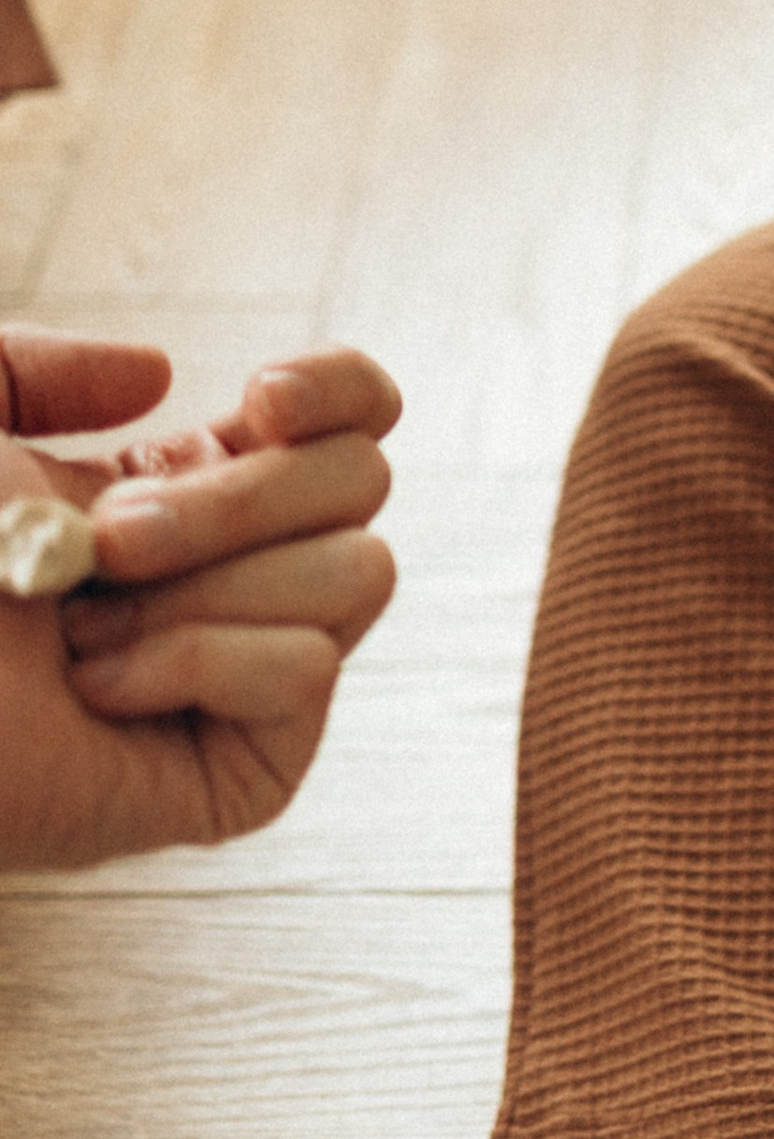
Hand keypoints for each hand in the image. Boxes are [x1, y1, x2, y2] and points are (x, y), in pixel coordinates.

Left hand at [0, 332, 398, 873]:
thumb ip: (43, 367)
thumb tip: (160, 378)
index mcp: (173, 494)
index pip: (351, 422)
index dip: (342, 391)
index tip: (260, 394)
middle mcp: (224, 576)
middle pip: (365, 482)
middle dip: (238, 496)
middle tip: (107, 539)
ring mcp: (239, 678)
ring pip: (358, 574)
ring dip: (207, 582)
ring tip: (80, 626)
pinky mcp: (240, 771)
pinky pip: (304, 674)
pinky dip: (196, 659)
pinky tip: (97, 689)